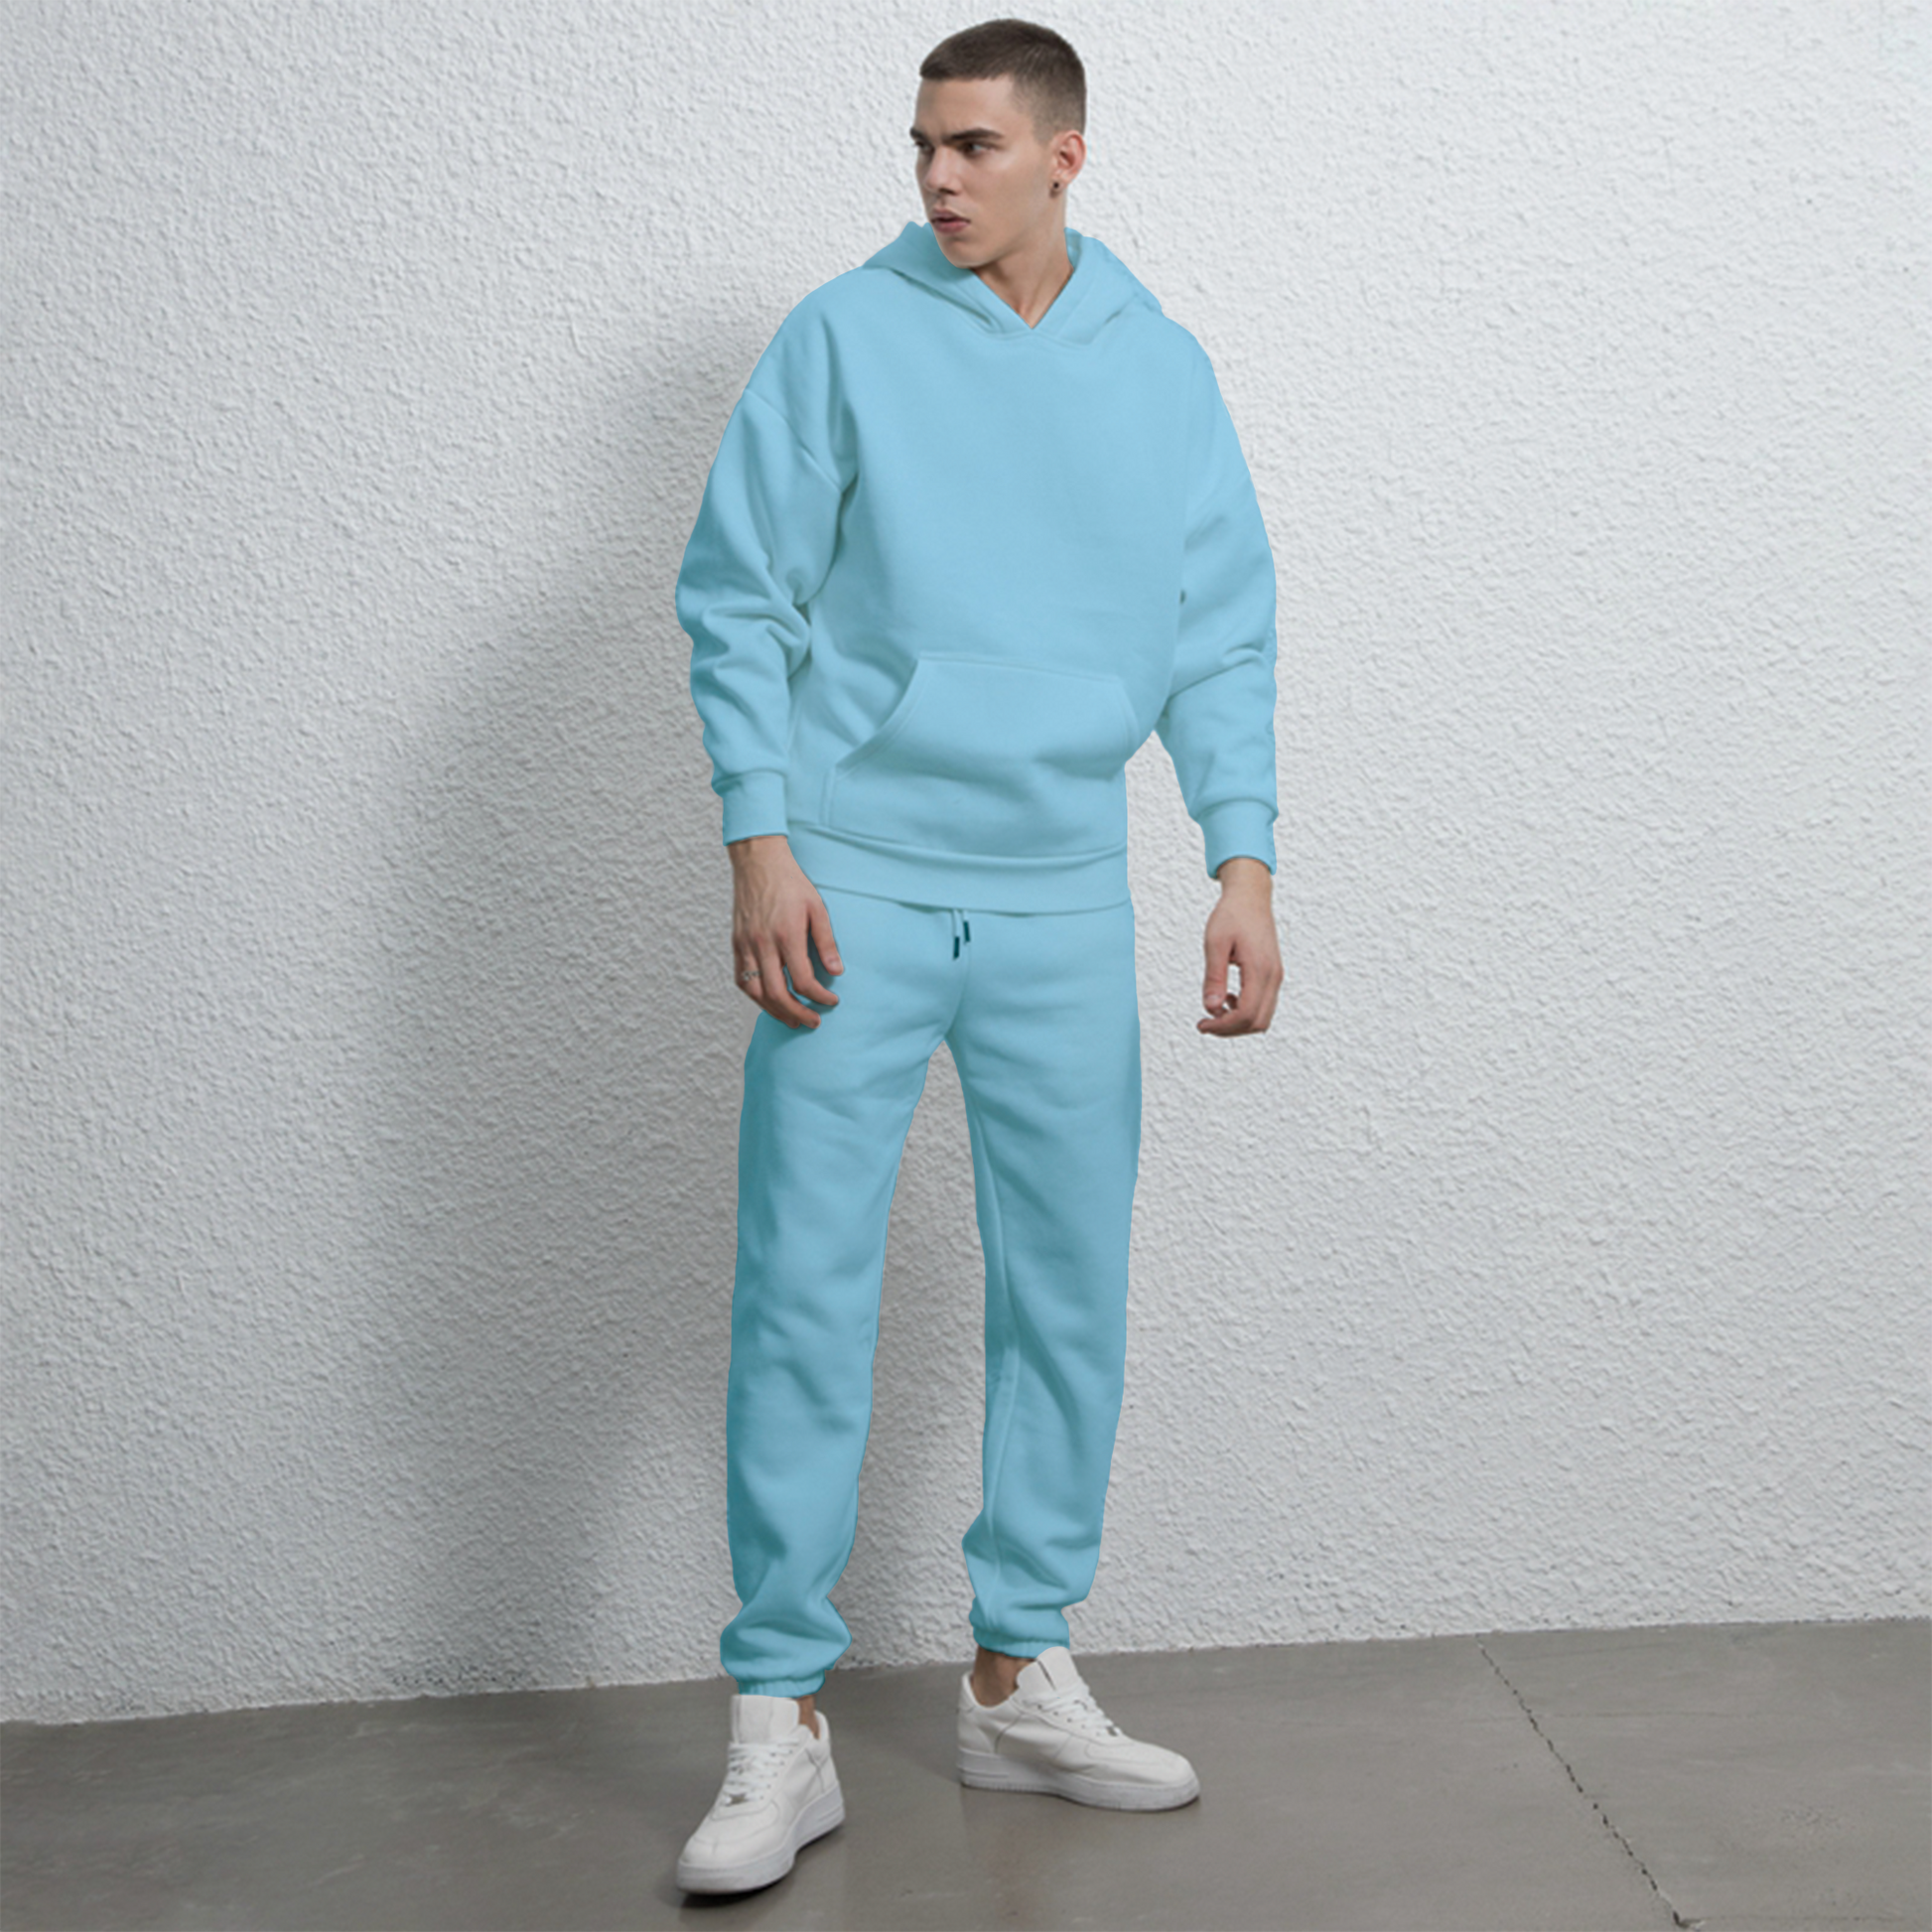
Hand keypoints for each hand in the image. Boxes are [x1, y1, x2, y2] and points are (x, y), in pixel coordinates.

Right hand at [726, 834, 843, 1029]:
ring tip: (792, 1019)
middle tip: (814, 1022)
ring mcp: (746, 945)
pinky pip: (741, 980)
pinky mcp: (736, 944)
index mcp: (786, 934)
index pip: (802, 980)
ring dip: (775, 1011)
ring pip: (756, 992)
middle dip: (798, 1013)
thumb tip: (836, 972)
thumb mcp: (817, 908)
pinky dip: (756, 996)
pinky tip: (770, 1002)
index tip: (832, 1001)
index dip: (819, 997)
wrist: (759, 863)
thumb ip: (826, 942)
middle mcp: (763, 943)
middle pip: (778, 993)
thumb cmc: (791, 883)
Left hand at [1197, 856, 1280, 1036]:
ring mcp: (1276, 976)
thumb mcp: (1215, 943)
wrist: (1251, 897)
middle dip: (1230, 1029)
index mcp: (1260, 969)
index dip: (1222, 1026)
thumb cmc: (1231, 916)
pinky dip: (1246, 1011)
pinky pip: (1264, 1005)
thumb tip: (1211, 1008)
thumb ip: (1214, 977)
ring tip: (1215, 1011)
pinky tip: (1228, 998)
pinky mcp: (1273, 974)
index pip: (1245, 1014)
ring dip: (1238, 1022)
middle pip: (1257, 1023)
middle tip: (1205, 1023)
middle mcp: (1273, 976)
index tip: (1202, 1024)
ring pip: (1262, 1018)